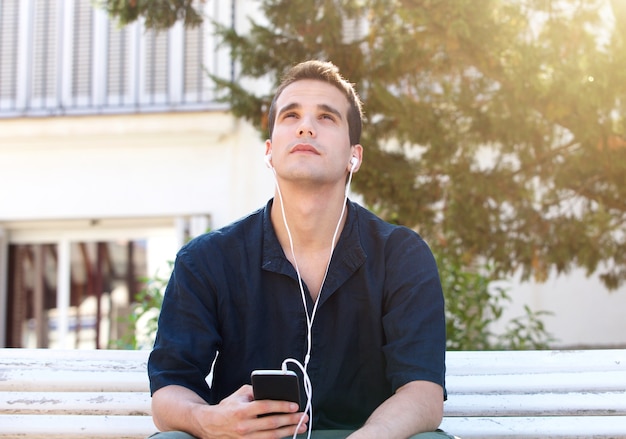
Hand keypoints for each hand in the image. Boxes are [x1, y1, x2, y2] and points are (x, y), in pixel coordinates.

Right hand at [194, 385, 308, 437]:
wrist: (210, 425)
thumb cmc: (228, 407)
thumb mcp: (239, 395)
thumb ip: (256, 391)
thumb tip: (275, 391)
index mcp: (242, 410)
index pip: (265, 407)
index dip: (281, 405)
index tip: (294, 405)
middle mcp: (244, 426)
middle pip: (272, 423)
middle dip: (291, 420)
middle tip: (303, 417)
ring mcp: (245, 438)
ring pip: (272, 436)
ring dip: (289, 431)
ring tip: (301, 426)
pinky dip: (278, 438)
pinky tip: (288, 434)